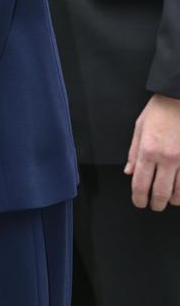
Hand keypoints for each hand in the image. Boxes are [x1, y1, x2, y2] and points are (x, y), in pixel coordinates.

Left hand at [125, 94, 179, 209]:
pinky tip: (179, 192)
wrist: (178, 99)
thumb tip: (129, 172)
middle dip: (156, 204)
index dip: (139, 198)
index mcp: (148, 150)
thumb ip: (133, 153)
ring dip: (172, 200)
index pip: (141, 184)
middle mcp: (166, 158)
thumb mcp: (139, 128)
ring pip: (179, 192)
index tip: (139, 202)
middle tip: (154, 206)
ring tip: (168, 200)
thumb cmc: (158, 111)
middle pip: (160, 193)